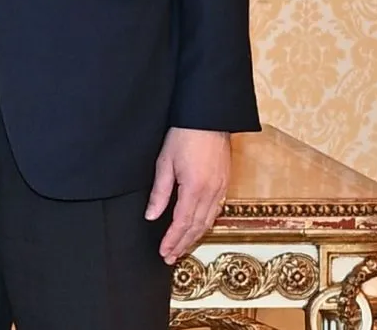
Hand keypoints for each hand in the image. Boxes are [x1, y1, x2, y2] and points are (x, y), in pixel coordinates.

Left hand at [146, 127, 230, 263]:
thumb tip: (151, 216)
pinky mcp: (225, 182)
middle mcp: (212, 192)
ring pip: (208, 221)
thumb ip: (160, 192)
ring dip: (195, 237)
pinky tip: (198, 228)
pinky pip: (216, 210)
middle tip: (170, 257)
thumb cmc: (183, 136)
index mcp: (194, 189)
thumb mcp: (165, 163)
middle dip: (183, 244)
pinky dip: (206, 223)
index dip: (172, 240)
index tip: (163, 252)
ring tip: (182, 248)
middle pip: (197, 227)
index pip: (182, 223)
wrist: (208, 118)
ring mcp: (221, 188)